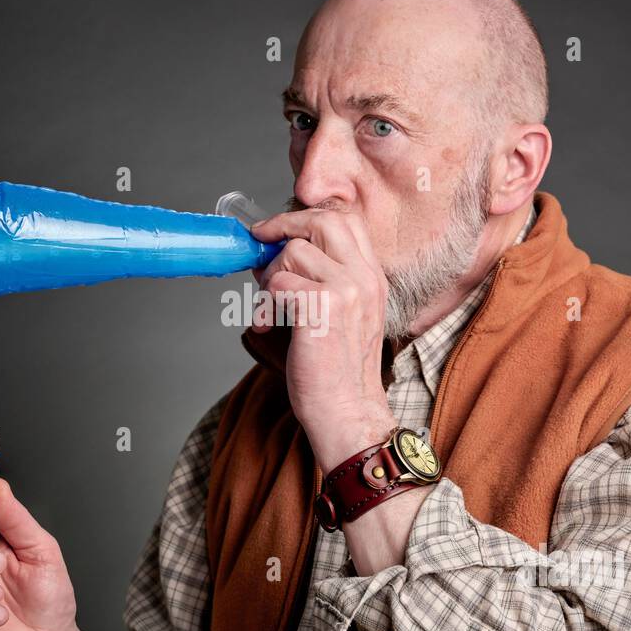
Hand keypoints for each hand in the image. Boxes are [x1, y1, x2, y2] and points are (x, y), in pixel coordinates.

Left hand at [249, 207, 395, 469]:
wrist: (347, 412)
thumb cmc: (335, 372)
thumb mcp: (340, 316)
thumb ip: (320, 281)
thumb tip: (275, 254)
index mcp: (371, 277)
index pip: (345, 220)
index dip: (305, 218)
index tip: (277, 231)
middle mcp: (364, 277)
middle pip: (322, 220)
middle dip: (282, 227)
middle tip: (260, 244)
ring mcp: (347, 289)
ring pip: (293, 252)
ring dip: (269, 278)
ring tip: (270, 309)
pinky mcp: (323, 307)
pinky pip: (279, 284)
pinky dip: (265, 305)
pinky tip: (269, 327)